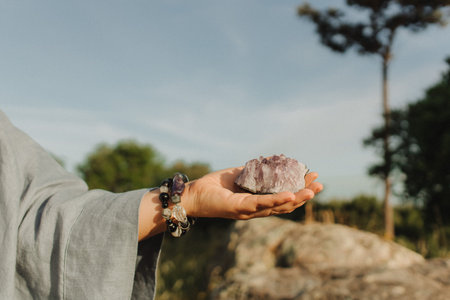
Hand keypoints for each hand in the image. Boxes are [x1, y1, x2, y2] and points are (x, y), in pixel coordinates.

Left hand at [183, 167, 322, 219]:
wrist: (193, 195)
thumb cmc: (214, 186)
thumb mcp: (238, 175)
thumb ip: (254, 171)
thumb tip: (270, 160)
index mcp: (257, 202)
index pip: (283, 197)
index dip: (300, 189)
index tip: (313, 177)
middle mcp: (256, 209)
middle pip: (285, 204)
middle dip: (304, 194)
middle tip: (320, 184)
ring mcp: (249, 211)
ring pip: (277, 206)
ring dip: (296, 199)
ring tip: (312, 191)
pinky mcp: (239, 209)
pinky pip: (261, 204)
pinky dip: (276, 199)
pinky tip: (290, 194)